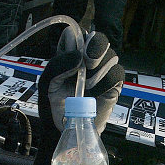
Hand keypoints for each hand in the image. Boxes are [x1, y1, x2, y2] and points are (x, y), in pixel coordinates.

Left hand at [31, 30, 123, 164]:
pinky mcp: (113, 86)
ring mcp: (101, 72)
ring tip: (87, 84)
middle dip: (96, 47)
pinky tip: (96, 90)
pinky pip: (117, 75)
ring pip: (111, 55)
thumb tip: (79, 56)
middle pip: (99, 38)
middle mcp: (87, 60)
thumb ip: (58, 65)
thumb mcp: (47, 84)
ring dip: (100, 68)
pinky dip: (107, 80)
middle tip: (87, 61)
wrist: (64, 131)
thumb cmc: (53, 107)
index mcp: (69, 54)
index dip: (77, 37)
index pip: (76, 34)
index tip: (74, 49)